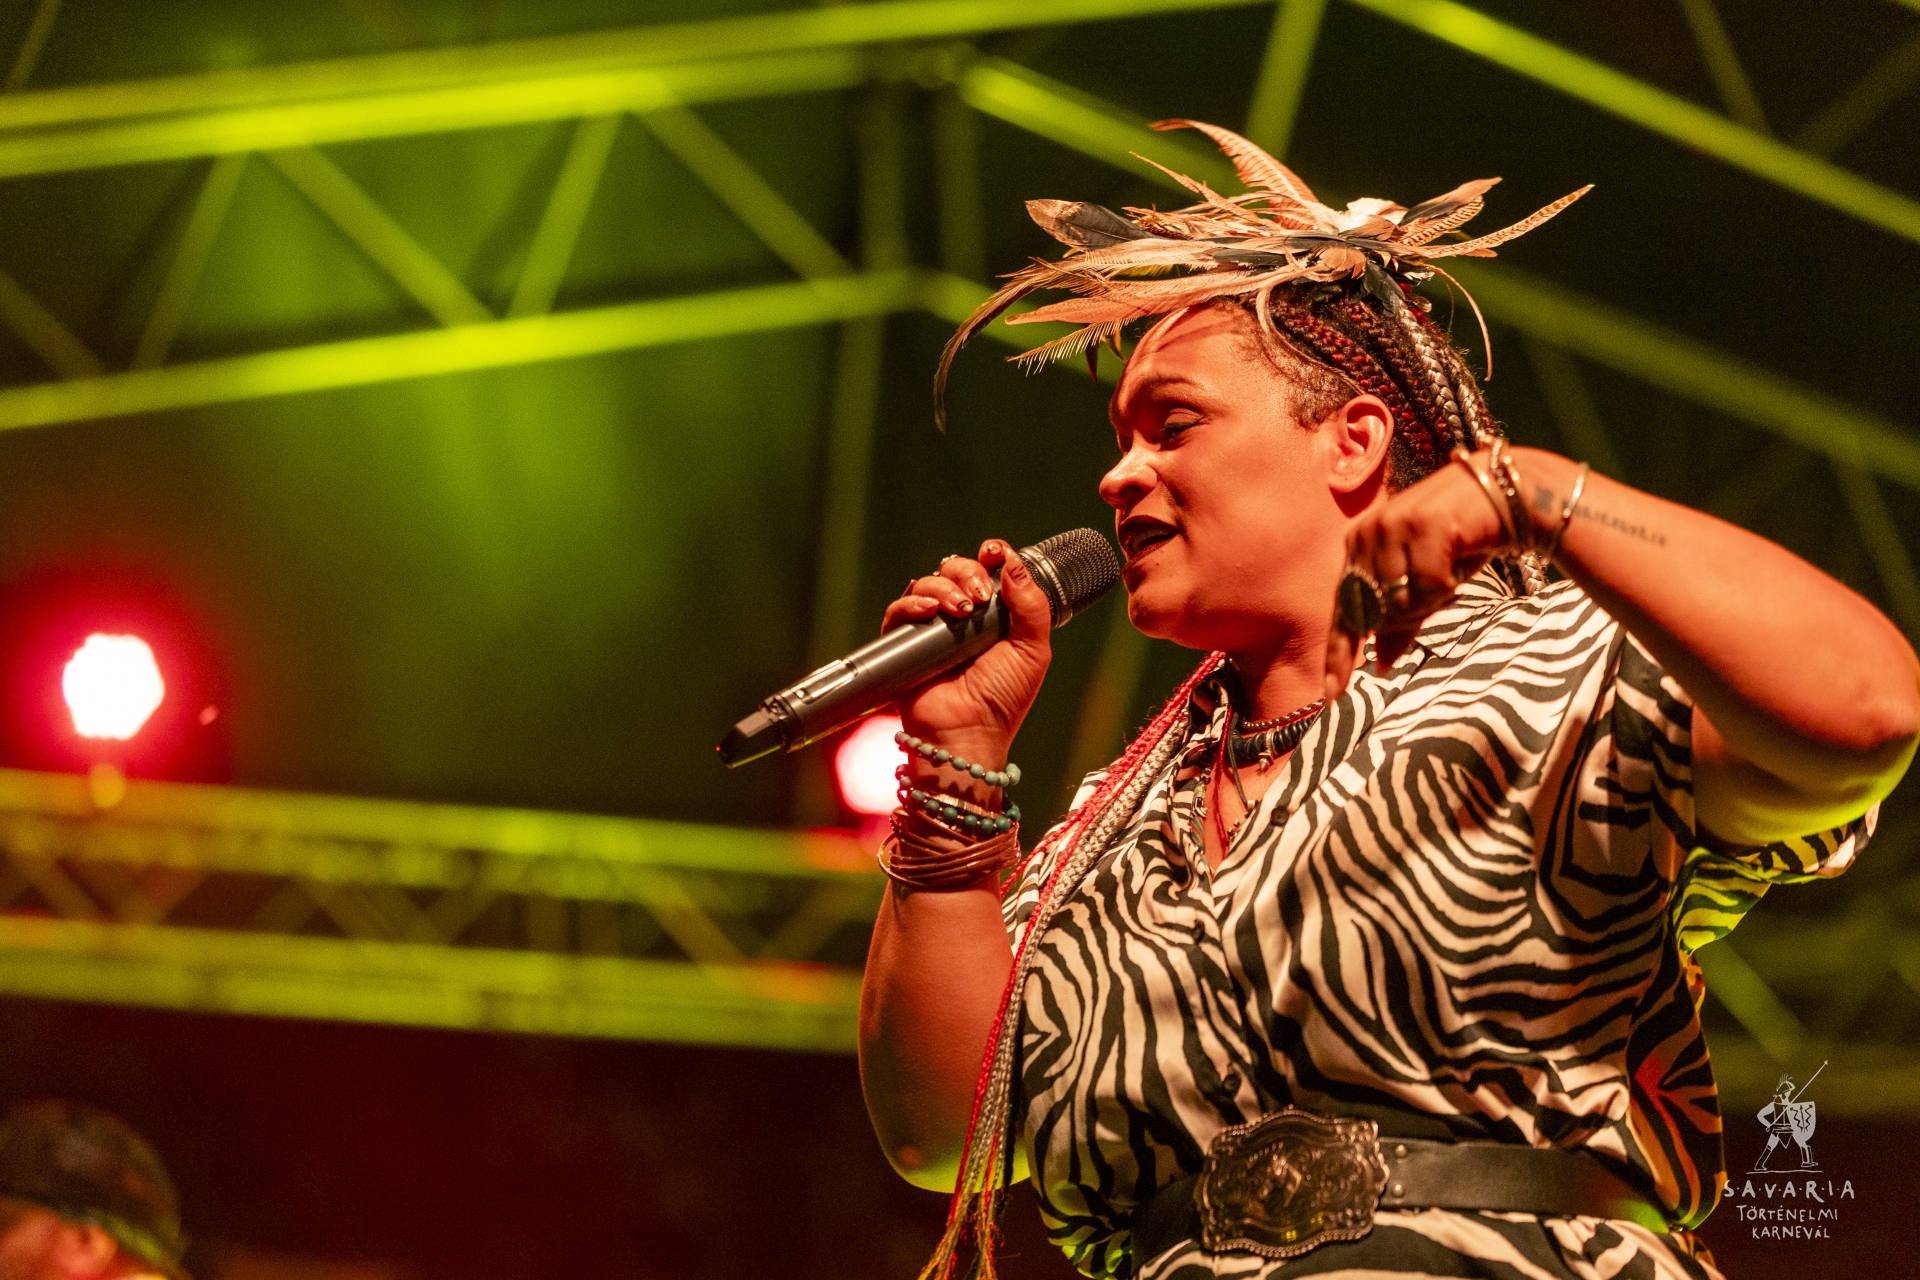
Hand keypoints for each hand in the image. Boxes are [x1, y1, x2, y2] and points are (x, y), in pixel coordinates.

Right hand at [880, 538, 1053, 762]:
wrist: (969, 733)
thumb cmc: (1002, 699)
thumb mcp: (1032, 650)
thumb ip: (1031, 606)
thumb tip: (1013, 563)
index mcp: (994, 615)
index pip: (988, 570)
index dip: (991, 555)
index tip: (993, 552)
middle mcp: (962, 617)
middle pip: (956, 568)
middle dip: (967, 573)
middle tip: (978, 598)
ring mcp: (932, 628)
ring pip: (927, 583)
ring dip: (943, 587)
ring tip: (959, 612)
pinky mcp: (904, 643)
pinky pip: (899, 610)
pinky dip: (912, 603)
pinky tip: (928, 612)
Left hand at [1323, 450, 1520, 698]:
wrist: (1509, 497)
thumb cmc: (1463, 540)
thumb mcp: (1426, 584)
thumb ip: (1400, 621)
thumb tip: (1380, 665)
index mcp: (1358, 545)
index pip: (1344, 610)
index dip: (1340, 655)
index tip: (1333, 696)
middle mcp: (1367, 532)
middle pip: (1376, 613)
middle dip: (1409, 618)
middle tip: (1442, 589)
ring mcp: (1392, 526)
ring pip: (1401, 602)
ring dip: (1432, 600)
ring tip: (1452, 571)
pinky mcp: (1422, 525)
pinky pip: (1428, 585)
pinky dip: (1448, 586)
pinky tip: (1460, 564)